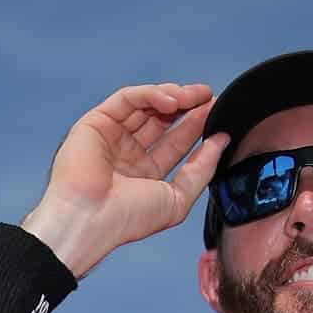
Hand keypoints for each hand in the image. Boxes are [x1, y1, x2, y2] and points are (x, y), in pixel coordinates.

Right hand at [22, 83, 227, 278]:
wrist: (90, 218)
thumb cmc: (128, 219)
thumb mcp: (177, 198)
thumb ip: (201, 170)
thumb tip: (221, 141)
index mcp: (145, 174)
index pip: (175, 143)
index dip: (196, 126)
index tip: (217, 115)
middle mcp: (128, 153)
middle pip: (162, 120)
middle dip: (188, 107)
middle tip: (209, 98)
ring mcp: (112, 136)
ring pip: (146, 105)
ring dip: (173, 96)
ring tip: (195, 96)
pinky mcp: (96, 121)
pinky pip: (128, 98)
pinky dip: (151, 94)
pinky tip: (172, 101)